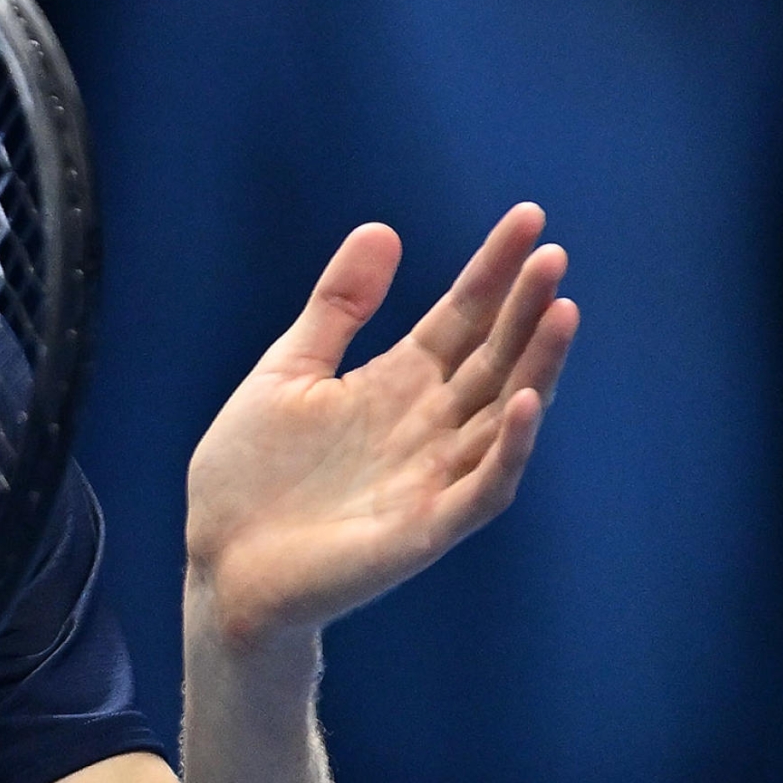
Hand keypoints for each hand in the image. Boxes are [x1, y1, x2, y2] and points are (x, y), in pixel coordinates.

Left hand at [184, 204, 577, 651]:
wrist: (220, 562)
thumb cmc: (250, 475)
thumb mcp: (288, 371)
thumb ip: (337, 308)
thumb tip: (383, 230)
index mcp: (396, 383)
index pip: (461, 317)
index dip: (493, 270)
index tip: (529, 219)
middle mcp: (428, 424)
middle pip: (492, 357)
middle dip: (524, 307)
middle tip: (553, 255)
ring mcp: (433, 475)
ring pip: (504, 414)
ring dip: (537, 366)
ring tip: (561, 311)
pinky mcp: (427, 527)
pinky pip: (484, 486)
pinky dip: (510, 447)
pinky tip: (527, 402)